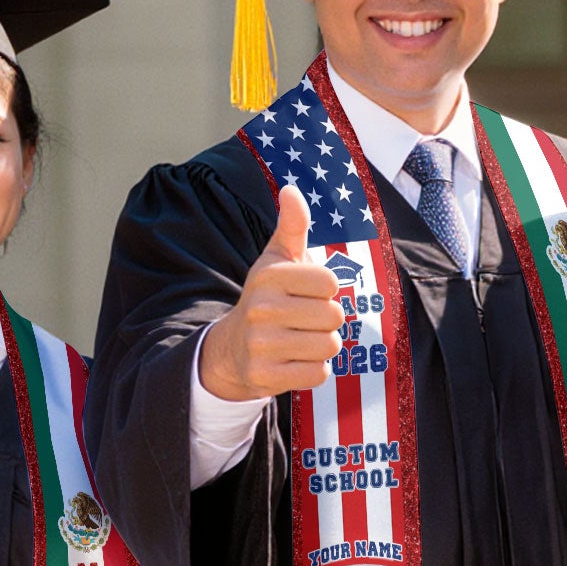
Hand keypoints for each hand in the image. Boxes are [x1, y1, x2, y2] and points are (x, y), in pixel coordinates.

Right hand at [197, 185, 345, 400]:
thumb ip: (292, 226)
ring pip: (329, 346)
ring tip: (301, 339)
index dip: (325, 289)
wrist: (232, 348)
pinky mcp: (265, 376)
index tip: (306, 292)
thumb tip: (291, 189)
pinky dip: (314, 370)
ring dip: (323, 345)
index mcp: (269, 276)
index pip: (330, 282)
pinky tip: (294, 360)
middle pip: (334, 316)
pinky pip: (318, 374)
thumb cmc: (267, 297)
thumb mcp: (277, 260)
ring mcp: (261, 345)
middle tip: (305, 320)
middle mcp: (262, 308)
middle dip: (327, 320)